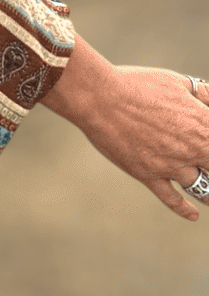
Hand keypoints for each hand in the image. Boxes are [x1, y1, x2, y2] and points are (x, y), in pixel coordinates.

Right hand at [44, 38, 208, 220]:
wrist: (98, 96)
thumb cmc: (136, 84)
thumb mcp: (176, 82)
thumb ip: (202, 94)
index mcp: (204, 123)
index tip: (208, 143)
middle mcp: (193, 148)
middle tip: (208, 167)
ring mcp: (171, 165)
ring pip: (204, 189)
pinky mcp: (148, 174)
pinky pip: (172, 198)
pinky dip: (185, 209)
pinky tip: (193, 214)